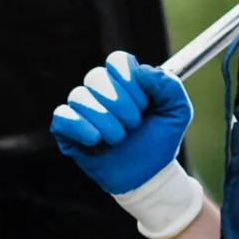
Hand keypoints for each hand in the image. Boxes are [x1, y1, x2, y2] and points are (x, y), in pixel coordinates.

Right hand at [49, 51, 191, 195]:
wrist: (147, 177)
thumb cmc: (159, 143)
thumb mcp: (178, 113)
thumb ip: (170, 86)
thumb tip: (142, 70)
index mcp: (124, 81)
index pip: (116, 61)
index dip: (129, 80)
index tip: (144, 104)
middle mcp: (99, 91)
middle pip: (95, 77)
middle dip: (120, 104)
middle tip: (133, 126)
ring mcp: (81, 110)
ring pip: (79, 97)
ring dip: (104, 121)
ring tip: (118, 139)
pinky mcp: (66, 131)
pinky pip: (61, 117)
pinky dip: (79, 127)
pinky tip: (96, 141)